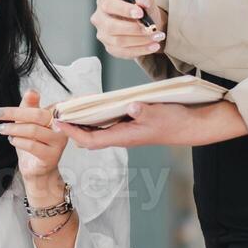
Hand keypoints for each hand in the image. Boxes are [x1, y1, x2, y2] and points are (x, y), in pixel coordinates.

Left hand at [0, 89, 66, 197]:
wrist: (36, 169)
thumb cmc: (33, 143)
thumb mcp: (27, 122)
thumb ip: (29, 106)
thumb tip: (32, 91)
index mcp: (58, 115)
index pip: (40, 105)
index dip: (22, 103)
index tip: (2, 108)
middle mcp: (62, 127)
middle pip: (38, 115)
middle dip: (14, 113)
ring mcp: (59, 142)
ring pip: (33, 130)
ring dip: (13, 128)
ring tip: (2, 129)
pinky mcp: (52, 156)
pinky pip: (32, 145)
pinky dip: (18, 141)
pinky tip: (12, 140)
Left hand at [54, 100, 247, 149]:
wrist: (191, 127)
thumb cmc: (175, 121)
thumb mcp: (159, 113)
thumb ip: (143, 111)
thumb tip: (131, 107)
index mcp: (125, 137)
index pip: (91, 141)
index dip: (73, 133)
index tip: (57, 123)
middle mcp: (122, 137)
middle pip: (89, 138)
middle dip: (71, 128)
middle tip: (56, 114)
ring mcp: (126, 132)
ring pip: (96, 132)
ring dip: (81, 123)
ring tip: (67, 110)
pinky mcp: (131, 126)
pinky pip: (106, 125)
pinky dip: (94, 118)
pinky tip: (89, 107)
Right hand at [91, 0, 166, 59]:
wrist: (143, 24)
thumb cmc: (141, 10)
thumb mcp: (146, 0)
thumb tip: (143, 1)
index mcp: (104, 1)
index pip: (109, 5)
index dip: (124, 10)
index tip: (141, 14)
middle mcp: (99, 19)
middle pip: (111, 27)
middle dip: (134, 29)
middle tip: (151, 28)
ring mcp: (103, 35)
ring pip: (119, 41)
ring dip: (141, 41)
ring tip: (157, 37)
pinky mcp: (110, 48)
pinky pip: (124, 52)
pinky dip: (141, 50)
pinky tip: (153, 46)